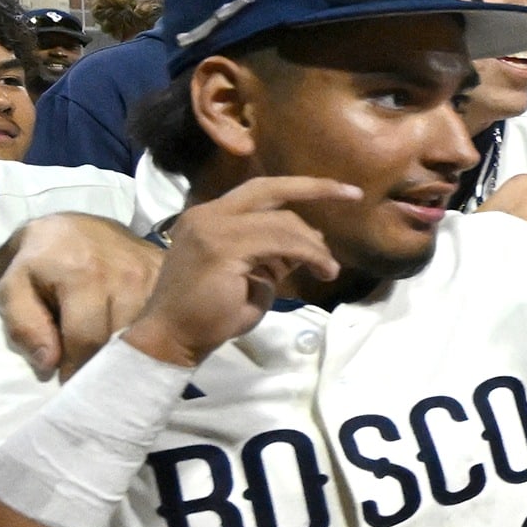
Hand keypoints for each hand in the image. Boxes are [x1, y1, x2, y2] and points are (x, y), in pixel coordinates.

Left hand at [0, 212, 165, 378]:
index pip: (87, 340)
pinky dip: (152, 332)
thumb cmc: (38, 263)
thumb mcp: (12, 289)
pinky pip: (168, 316)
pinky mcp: (167, 273)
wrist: (70, 228)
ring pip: (149, 333)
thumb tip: (49, 364)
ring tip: (113, 355)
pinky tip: (136, 336)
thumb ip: (23, 326)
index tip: (69, 381)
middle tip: (92, 372)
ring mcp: (152, 272)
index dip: (76, 369)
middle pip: (123, 342)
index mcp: (82, 274)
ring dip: (131, 350)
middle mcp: (125, 272)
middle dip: (105, 364)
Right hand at [123, 178, 351, 368]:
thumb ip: (275, 254)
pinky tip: (322, 270)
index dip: (301, 188)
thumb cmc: (210, 315)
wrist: (172, 338)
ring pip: (282, 222)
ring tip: (329, 269)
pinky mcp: (222, 247)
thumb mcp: (253, 276)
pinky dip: (309, 254)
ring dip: (314, 245)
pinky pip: (280, 241)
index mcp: (212, 216)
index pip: (262, 191)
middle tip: (353, 194)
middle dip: (316, 188)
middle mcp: (209, 214)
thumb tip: (310, 244)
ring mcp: (213, 227)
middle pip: (270, 188)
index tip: (339, 190)